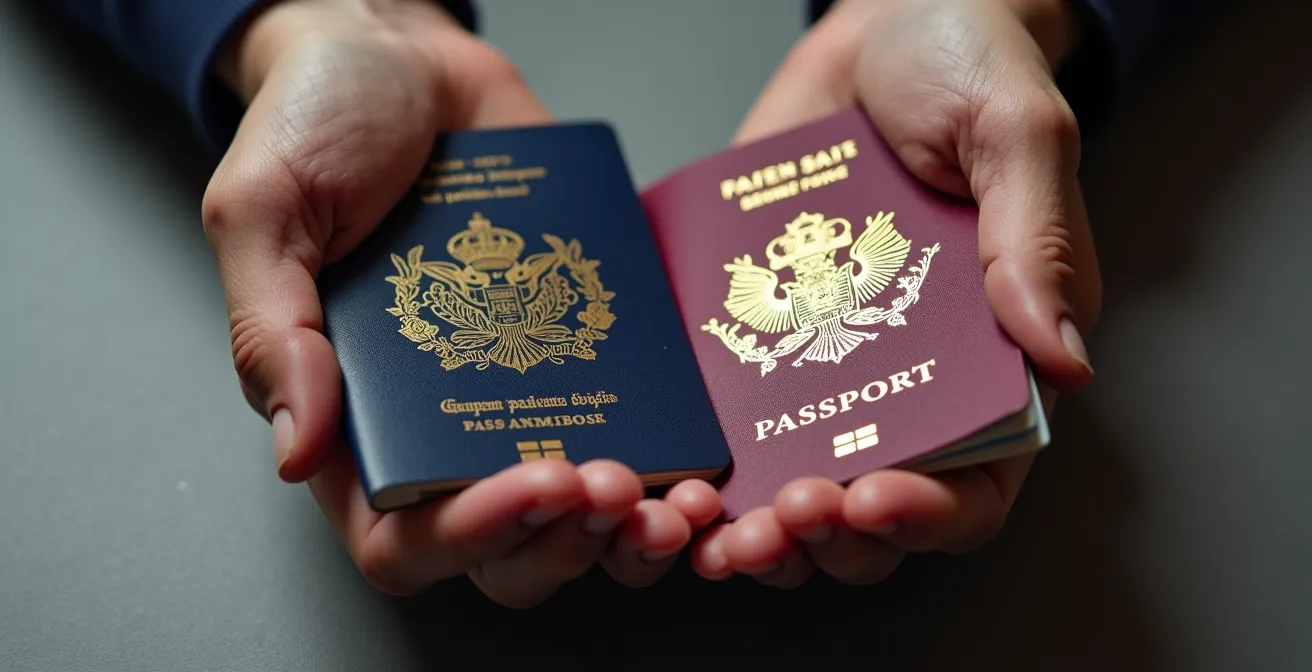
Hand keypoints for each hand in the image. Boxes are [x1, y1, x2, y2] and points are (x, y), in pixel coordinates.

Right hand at [202, 0, 717, 607]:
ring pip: (583, 510)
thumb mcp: (264, 212)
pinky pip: (637, 417)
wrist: (407, 55)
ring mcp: (521, 385)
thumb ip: (271, 331)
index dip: (469, 536)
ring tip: (669, 497)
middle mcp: (443, 422)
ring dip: (631, 524)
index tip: (532, 483)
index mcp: (356, 421)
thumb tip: (295, 450)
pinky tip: (699, 445)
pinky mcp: (580, 337)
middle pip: (509, 546)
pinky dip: (673, 449)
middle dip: (567, 540)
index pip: (403, 537)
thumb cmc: (320, 125)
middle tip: (610, 488)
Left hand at [690, 0, 1101, 586]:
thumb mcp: (1017, 136)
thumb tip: (1059, 355)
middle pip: (868, 510)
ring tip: (710, 524)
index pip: (974, 483)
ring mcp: (821, 362)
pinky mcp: (754, 332)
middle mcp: (904, 380)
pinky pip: (720, 413)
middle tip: (780, 525)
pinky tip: (666, 471)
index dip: (928, 515)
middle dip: (823, 537)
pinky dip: (694, 459)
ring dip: (751, 525)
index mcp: (991, 361)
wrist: (874, 29)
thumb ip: (1035, 241)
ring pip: (786, 485)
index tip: (874, 500)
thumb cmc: (966, 69)